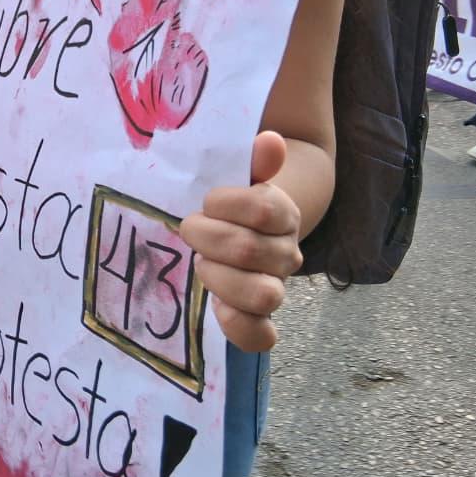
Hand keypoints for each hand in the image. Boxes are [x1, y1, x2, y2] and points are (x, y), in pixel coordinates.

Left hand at [179, 131, 301, 352]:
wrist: (236, 232)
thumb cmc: (226, 202)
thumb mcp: (234, 176)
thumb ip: (252, 160)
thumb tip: (271, 140)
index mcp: (281, 214)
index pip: (263, 209)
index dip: (225, 203)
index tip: (207, 200)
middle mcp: (285, 253)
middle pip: (250, 250)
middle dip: (207, 237)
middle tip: (189, 229)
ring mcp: (274, 287)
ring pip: (263, 296)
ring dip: (220, 279)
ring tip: (201, 265)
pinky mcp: (257, 319)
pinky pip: (261, 336)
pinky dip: (239, 325)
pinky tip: (217, 308)